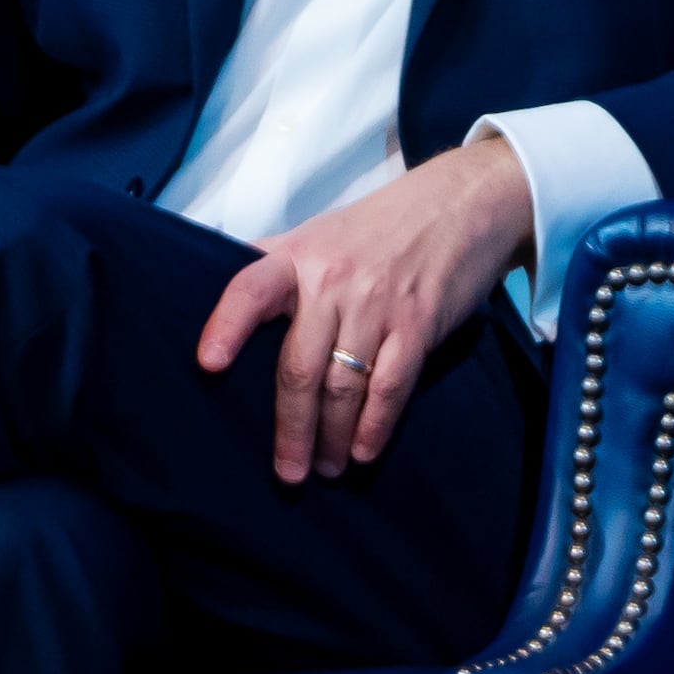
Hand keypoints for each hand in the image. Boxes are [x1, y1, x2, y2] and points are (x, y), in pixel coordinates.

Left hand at [196, 133, 532, 481]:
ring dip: (332, 437)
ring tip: (326, 469)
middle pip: (299, 367)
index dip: (227, 325)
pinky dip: (377, 424)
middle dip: (291, 429)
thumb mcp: (322, 231)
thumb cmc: (384, 223)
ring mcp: (379, 304)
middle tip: (287, 473)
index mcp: (299, 256)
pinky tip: (365, 451)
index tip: (208, 364)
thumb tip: (216, 296)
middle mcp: (334, 281)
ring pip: (344, 386)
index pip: (250, 289)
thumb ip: (275, 264)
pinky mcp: (419, 322)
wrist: (465, 200)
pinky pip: (391, 384)